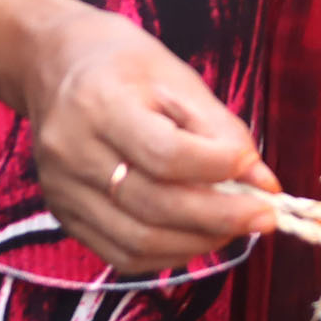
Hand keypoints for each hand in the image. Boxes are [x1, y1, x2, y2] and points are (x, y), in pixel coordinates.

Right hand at [12, 0, 278, 271]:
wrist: (55, 66)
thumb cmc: (125, 66)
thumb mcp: (178, 79)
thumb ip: (222, 131)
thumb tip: (264, 183)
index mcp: (100, 104)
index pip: (165, 154)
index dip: (218, 170)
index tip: (258, 173)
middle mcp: (72, 152)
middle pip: (154, 205)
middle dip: (220, 218)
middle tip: (265, 217)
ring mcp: (62, 190)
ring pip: (138, 241)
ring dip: (198, 241)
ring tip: (235, 227)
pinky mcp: (63, 216)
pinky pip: (121, 254)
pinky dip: (168, 253)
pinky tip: (197, 236)